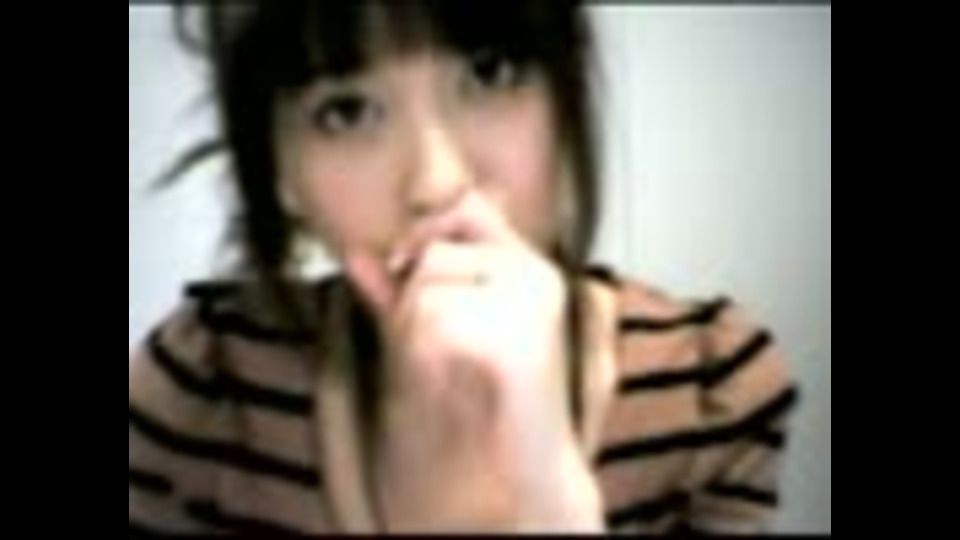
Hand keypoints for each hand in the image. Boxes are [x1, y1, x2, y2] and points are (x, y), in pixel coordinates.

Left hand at [344, 192, 601, 530]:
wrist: (531, 471)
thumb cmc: (488, 404)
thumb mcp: (443, 332)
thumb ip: (402, 293)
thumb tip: (355, 253)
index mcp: (531, 269)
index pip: (468, 207)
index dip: (425, 227)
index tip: (399, 263)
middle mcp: (536, 278)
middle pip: (434, 256)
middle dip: (411, 301)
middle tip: (431, 351)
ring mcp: (530, 308)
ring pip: (427, 293)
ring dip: (413, 335)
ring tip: (443, 372)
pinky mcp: (513, 343)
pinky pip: (432, 329)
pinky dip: (423, 362)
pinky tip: (449, 386)